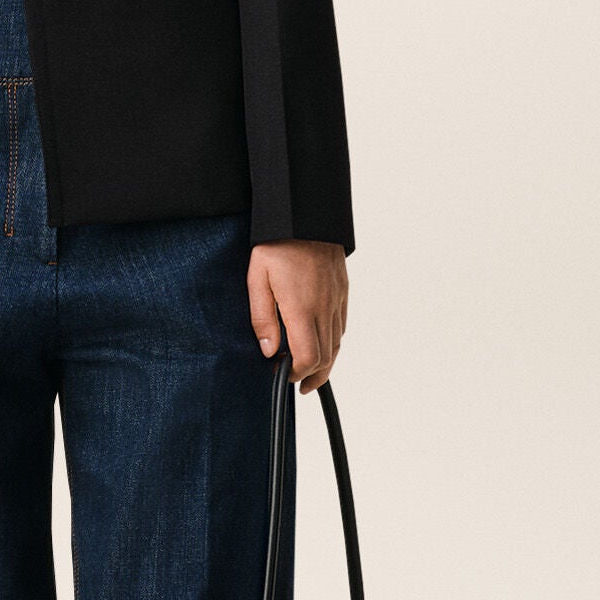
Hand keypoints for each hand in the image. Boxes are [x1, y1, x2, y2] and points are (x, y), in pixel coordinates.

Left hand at [247, 239, 348, 389]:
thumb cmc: (277, 244)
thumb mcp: (257, 278)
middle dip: (312, 376)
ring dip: (325, 363)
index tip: (281, 375)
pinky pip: (342, 326)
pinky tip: (321, 345)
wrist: (306, 214)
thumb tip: (269, 351)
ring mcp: (337, 300)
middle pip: (326, 357)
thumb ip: (262, 317)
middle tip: (296, 384)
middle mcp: (324, 308)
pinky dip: (333, 343)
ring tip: (309, 373)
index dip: (296, 374)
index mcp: (302, 308)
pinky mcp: (342, 291)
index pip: (308, 357)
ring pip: (337, 344)